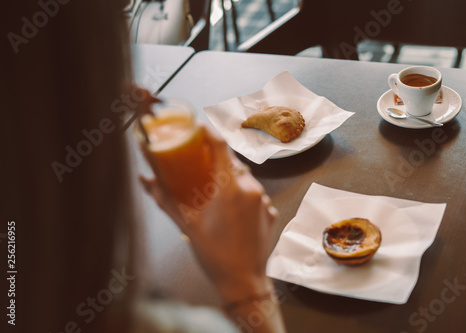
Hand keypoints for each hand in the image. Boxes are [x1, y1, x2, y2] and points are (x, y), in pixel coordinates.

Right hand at [140, 125, 277, 301]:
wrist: (243, 281)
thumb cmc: (214, 255)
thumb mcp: (186, 224)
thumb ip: (164, 198)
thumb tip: (145, 180)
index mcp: (231, 188)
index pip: (220, 147)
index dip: (208, 133)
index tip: (198, 127)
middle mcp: (251, 188)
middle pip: (232, 162)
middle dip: (215, 160)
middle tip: (199, 164)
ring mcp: (264, 200)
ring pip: (244, 177)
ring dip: (228, 179)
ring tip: (212, 194)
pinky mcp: (270, 211)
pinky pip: (254, 194)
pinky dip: (241, 196)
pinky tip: (229, 212)